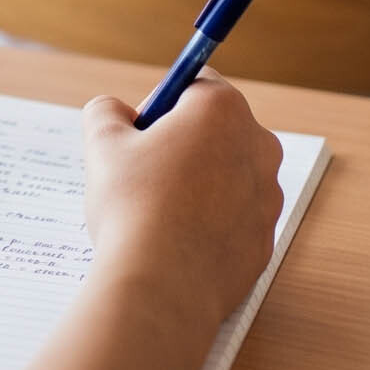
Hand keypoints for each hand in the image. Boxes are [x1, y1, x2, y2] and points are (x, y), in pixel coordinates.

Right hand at [78, 72, 283, 327]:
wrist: (163, 286)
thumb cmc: (134, 207)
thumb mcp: (102, 143)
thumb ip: (106, 111)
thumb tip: (114, 111)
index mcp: (222, 111)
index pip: (196, 83)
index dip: (161, 103)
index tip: (138, 130)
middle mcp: (258, 147)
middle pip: (216, 129)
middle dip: (181, 142)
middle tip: (141, 170)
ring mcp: (267, 197)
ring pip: (225, 174)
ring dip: (196, 182)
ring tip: (155, 211)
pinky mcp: (264, 240)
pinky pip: (232, 218)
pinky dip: (208, 222)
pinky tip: (174, 240)